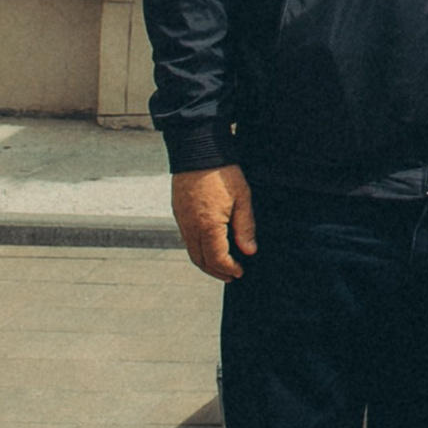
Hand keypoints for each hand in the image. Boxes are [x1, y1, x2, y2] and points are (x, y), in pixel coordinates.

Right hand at [171, 164, 255, 283]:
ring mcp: (182, 221)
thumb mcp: (242, 198)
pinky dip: (198, 249)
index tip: (240, 272)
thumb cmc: (223, 172)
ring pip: (191, 251)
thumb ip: (245, 227)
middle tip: (231, 276)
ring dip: (206, 262)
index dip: (229, 268)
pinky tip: (209, 247)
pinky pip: (187, 239)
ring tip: (221, 266)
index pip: (217, 258)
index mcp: (208, 226)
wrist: (197, 151)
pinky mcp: (178, 213)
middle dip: (216, 271)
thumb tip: (249, 251)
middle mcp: (191, 228)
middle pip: (201, 260)